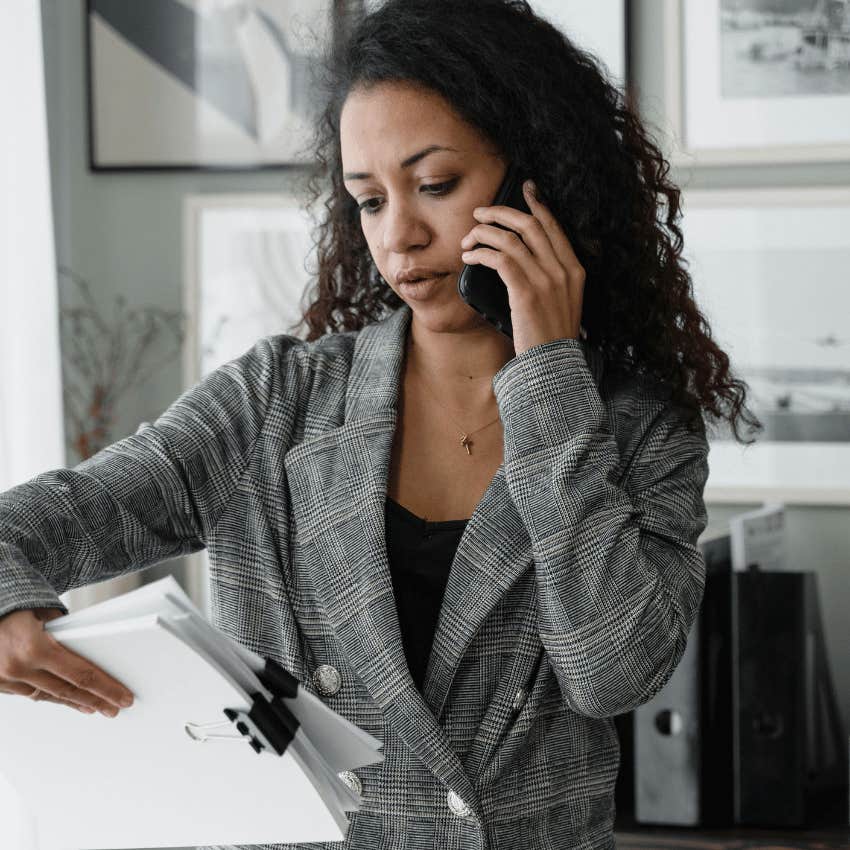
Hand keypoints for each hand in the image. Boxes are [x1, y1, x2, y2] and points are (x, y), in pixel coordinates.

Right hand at [0, 607, 133, 716]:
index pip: (81, 675)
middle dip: (95, 700)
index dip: (105, 689)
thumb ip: (66, 635)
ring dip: (72, 702)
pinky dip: (48, 695)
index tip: (122, 698)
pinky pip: (28, 693)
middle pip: (67, 690)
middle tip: (114, 708)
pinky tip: (63, 698)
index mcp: (34, 648)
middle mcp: (18, 667)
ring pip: (47, 695)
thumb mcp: (46, 613)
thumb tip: (90, 652)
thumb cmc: (15, 606)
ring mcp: (4, 678)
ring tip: (93, 706)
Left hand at [460, 180, 585, 355]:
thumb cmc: (550, 338)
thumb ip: (550, 280)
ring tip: (468, 239)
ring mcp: (546, 280)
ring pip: (511, 238)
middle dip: (501, 213)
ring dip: (484, 234)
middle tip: (481, 213)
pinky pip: (500, 259)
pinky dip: (481, 253)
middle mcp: (563, 270)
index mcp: (575, 270)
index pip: (554, 227)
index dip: (537, 205)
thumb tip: (522, 260)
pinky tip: (470, 257)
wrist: (553, 365)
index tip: (524, 190)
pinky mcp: (526, 292)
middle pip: (530, 224)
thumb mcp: (561, 304)